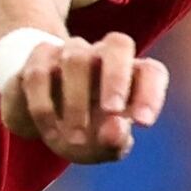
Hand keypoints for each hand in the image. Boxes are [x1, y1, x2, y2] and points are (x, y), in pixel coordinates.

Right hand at [0, 30, 168, 162]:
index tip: (143, 123)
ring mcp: (70, 53)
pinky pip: (40, 74)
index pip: (152, 72)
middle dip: (117, 77)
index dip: (151, 94)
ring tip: (76, 139)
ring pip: (76, 59)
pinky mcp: (39, 59)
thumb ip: (115, 141)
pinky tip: (49, 134)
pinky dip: (45, 107)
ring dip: (76, 101)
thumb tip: (116, 128)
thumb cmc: (85, 132)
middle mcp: (104, 56)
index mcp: (131, 75)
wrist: (42, 121)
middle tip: (112, 110)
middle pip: (119, 44)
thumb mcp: (102, 146)